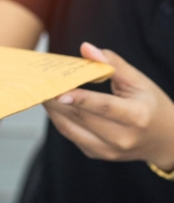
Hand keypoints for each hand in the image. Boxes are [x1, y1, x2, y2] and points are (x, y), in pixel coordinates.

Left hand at [44, 42, 173, 170]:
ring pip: (71, 129)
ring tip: (42, 92)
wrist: (165, 140)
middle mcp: (122, 138)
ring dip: (53, 110)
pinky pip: (72, 135)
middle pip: (82, 117)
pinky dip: (59, 119)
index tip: (59, 91)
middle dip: (57, 100)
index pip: (104, 107)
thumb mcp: (138, 81)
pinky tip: (53, 105)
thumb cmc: (150, 105)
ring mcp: (109, 151)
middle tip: (40, 84)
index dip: (80, 99)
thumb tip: (86, 48)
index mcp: (137, 117)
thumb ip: (112, 63)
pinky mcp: (97, 154)